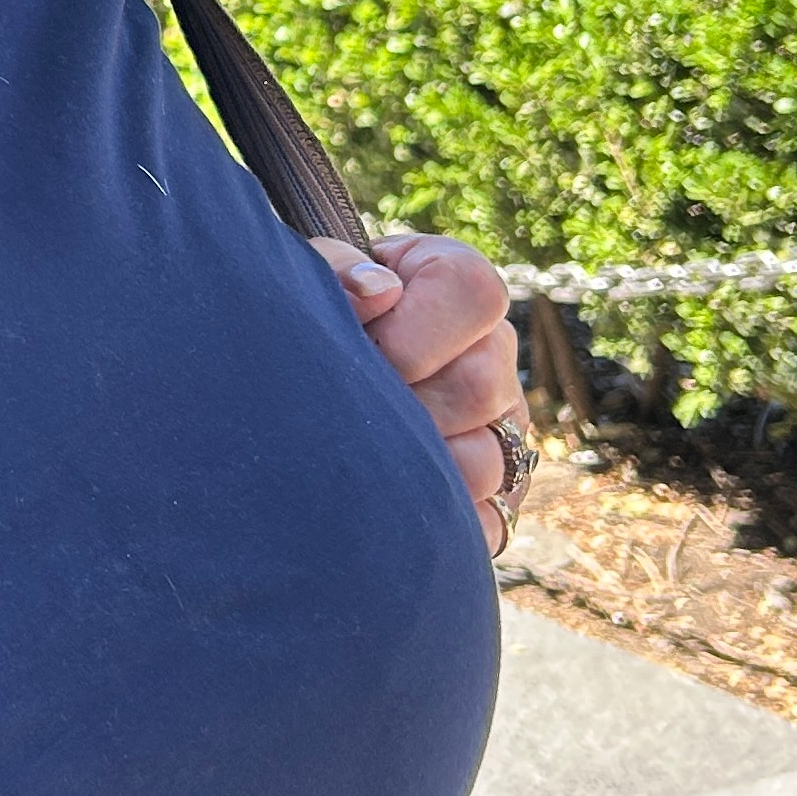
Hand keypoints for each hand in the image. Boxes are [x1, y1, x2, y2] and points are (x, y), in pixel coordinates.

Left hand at [313, 233, 526, 551]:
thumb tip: (377, 291)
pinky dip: (437, 525)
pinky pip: (488, 522)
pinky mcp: (494, 493)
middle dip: (409, 408)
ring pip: (487, 463)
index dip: (420, 326)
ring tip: (361, 460)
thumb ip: (334, 270)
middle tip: (354, 415)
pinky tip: (388, 513)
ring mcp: (499, 425)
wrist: (297, 384)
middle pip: (483, 386)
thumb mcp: (309, 278)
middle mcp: (490, 353)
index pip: (475, 292)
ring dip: (417, 470)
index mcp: (454, 287)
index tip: (371, 349)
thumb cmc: (306, 318)